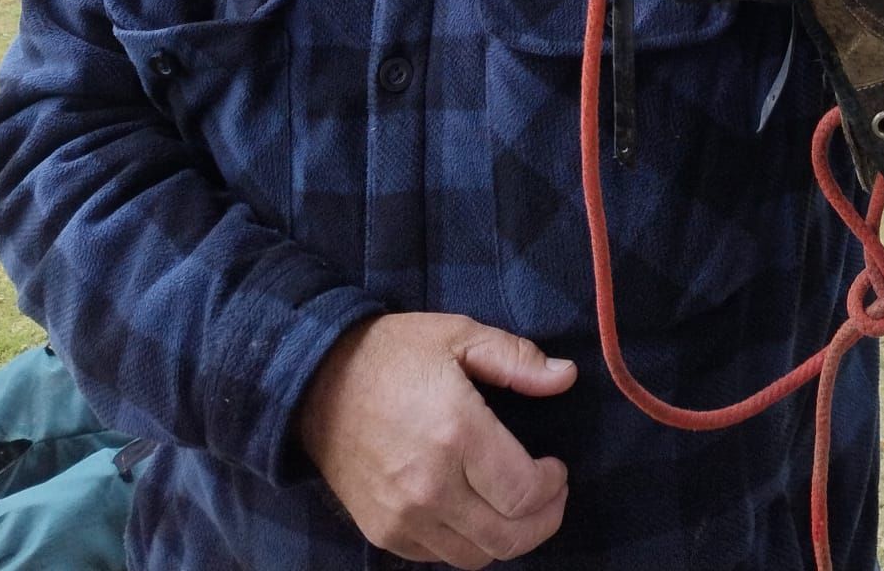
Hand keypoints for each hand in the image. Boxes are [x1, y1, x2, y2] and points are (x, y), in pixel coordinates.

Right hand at [297, 312, 576, 566]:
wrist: (317, 382)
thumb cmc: (394, 353)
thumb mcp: (459, 335)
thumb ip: (517, 359)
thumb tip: (566, 377)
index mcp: (456, 433)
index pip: (524, 493)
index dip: (552, 488)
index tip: (556, 469)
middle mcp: (430, 486)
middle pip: (507, 538)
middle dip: (543, 522)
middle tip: (551, 497)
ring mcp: (403, 516)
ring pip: (476, 556)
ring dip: (507, 538)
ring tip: (516, 506)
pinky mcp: (383, 531)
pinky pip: (439, 557)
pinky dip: (466, 543)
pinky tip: (475, 512)